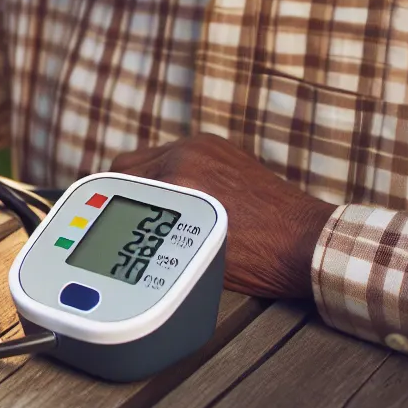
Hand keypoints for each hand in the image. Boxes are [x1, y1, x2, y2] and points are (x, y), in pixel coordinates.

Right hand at [108, 133, 335, 298]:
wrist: (309, 244)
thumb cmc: (261, 260)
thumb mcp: (194, 257)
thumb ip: (153, 236)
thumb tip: (126, 238)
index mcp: (177, 180)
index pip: (114, 183)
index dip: (101, 206)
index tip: (98, 223)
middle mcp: (188, 155)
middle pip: (126, 164)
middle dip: (119, 191)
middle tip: (121, 220)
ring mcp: (207, 147)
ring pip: (151, 157)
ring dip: (146, 181)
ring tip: (154, 213)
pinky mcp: (221, 148)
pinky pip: (178, 154)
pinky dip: (172, 174)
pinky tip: (183, 200)